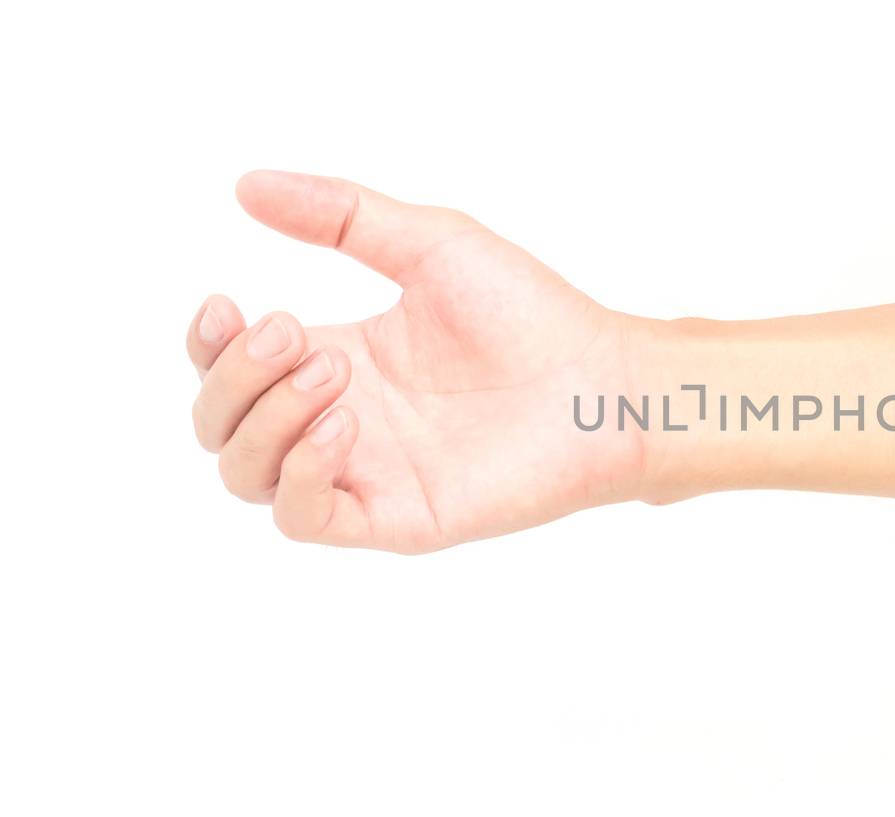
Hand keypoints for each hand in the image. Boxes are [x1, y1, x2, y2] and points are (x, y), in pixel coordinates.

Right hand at [187, 171, 646, 552]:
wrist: (603, 381)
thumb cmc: (531, 314)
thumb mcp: (429, 244)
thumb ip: (342, 215)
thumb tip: (247, 185)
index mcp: (340, 359)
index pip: (230, 368)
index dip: (207, 344)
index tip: (226, 304)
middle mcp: (340, 420)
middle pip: (221, 423)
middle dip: (234, 375)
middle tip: (295, 333)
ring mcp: (364, 473)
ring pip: (246, 475)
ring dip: (265, 418)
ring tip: (336, 373)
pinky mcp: (395, 517)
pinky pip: (303, 519)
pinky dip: (299, 474)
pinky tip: (343, 426)